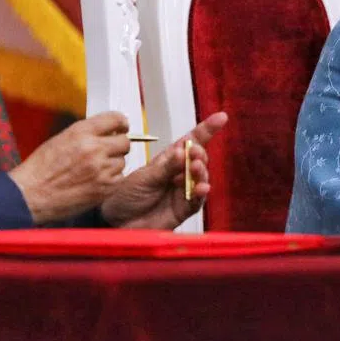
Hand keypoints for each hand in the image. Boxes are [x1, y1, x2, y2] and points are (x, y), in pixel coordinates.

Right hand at [7, 112, 129, 223]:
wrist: (31, 194)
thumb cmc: (41, 169)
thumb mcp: (62, 139)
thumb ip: (86, 133)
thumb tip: (106, 132)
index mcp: (81, 132)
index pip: (116, 119)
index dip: (121, 123)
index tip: (122, 127)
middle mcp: (94, 148)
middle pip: (125, 142)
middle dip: (118, 145)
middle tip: (109, 151)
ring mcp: (101, 170)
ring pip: (122, 162)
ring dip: (113, 164)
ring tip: (95, 170)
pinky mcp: (104, 188)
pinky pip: (119, 179)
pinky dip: (111, 180)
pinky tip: (96, 181)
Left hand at [100, 112, 227, 229]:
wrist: (117, 222)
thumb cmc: (126, 196)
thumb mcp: (145, 177)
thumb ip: (166, 167)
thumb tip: (182, 151)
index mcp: (168, 160)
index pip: (190, 141)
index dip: (206, 129)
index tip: (221, 118)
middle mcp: (179, 173)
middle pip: (198, 158)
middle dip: (199, 153)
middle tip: (193, 153)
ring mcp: (183, 191)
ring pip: (200, 178)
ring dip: (201, 171)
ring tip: (195, 167)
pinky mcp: (184, 209)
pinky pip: (198, 200)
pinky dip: (201, 193)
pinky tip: (202, 188)